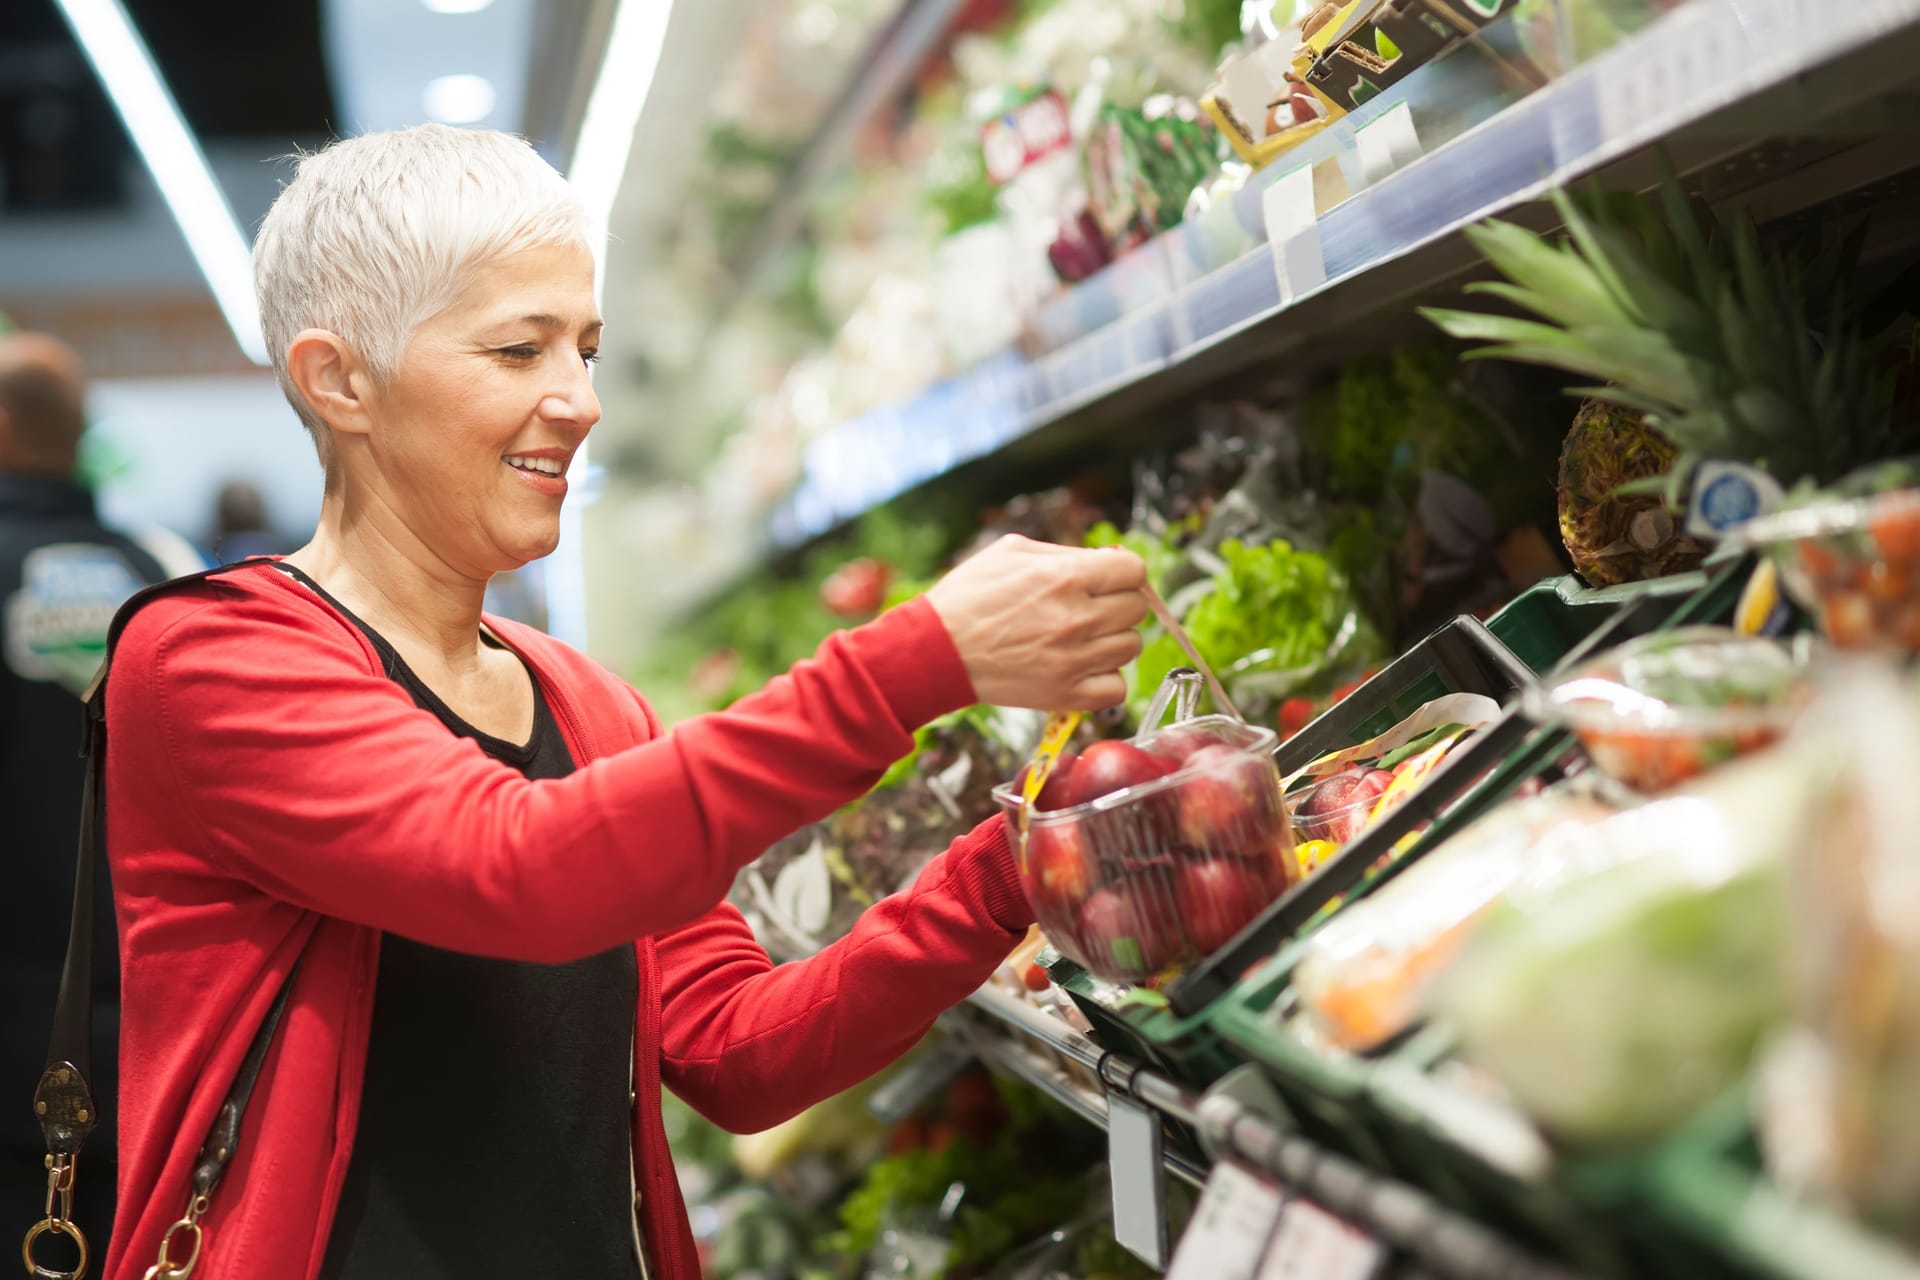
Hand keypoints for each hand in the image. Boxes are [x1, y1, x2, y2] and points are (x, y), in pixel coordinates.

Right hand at [925, 535, 1148, 710]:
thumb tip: (1106, 561)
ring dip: (1112, 641)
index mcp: (1067, 576)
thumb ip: (1064, 553)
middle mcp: (1077, 618)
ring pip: (1130, 647)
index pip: (1136, 571)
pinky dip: (1106, 679)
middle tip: (1091, 608)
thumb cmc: (968, 597)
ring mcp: (1074, 660)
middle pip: (1136, 608)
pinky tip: (1083, 667)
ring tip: (1081, 639)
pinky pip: (1117, 688)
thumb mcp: (1011, 551)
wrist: (936, 650)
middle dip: (1117, 604)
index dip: (1124, 574)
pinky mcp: (1065, 694)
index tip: (1108, 580)